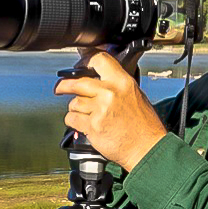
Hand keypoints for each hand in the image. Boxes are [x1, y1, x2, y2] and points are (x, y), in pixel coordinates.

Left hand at [54, 51, 166, 170]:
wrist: (147, 149)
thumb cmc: (144, 126)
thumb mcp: (136, 95)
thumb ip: (116, 85)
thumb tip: (98, 78)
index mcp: (122, 82)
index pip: (98, 59)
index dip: (84, 60)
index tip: (78, 65)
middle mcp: (110, 93)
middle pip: (77, 82)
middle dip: (65, 85)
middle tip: (61, 88)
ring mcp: (100, 109)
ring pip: (74, 102)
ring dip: (76, 109)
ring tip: (88, 115)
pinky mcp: (92, 126)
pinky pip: (72, 118)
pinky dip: (74, 122)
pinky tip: (84, 124)